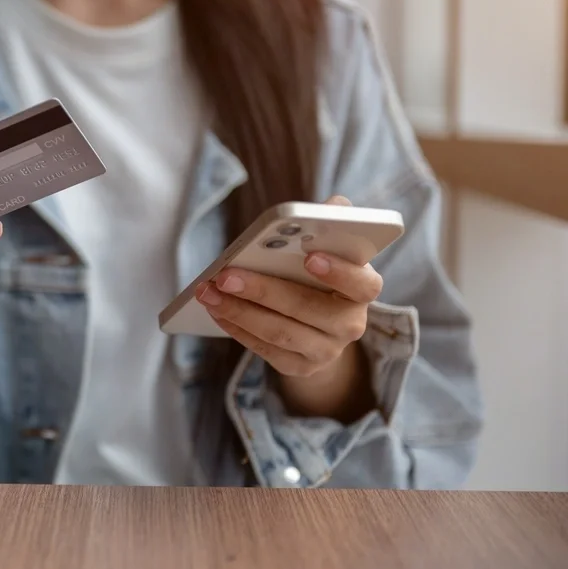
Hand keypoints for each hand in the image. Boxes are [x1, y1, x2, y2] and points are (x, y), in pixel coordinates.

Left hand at [196, 197, 382, 378]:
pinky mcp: (300, 367)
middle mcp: (350, 325)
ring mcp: (326, 351)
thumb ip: (331, 222)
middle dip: (262, 291)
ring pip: (279, 332)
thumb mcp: (329, 246)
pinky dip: (236, 327)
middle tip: (225, 275)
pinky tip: (215, 309)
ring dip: (238, 311)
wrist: (320, 324)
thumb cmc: (318, 273)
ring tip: (208, 292)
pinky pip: (265, 349)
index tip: (310, 256)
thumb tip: (332, 205)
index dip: (340, 272)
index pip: (363, 284)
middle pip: (307, 310)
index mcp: (362, 290)